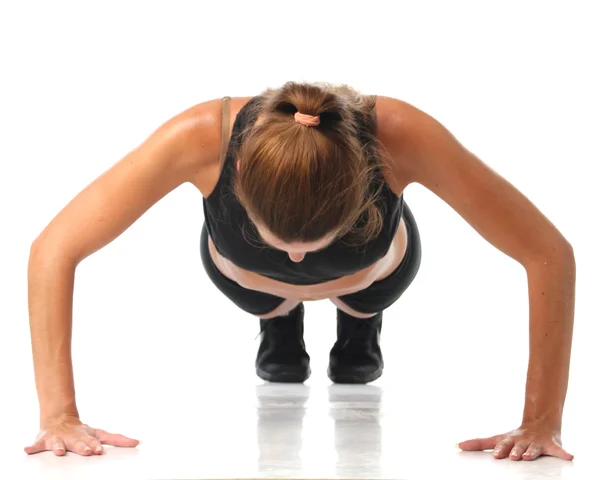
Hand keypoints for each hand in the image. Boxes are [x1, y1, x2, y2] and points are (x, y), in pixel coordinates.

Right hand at [25, 414, 138, 455]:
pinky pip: (37, 445)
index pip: (95, 439)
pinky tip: (28, 449)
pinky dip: (32, 447)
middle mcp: (74, 436)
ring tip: (59, 452)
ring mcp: (59, 438)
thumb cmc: (81, 431)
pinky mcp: (44, 441)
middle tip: (88, 451)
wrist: (59, 418)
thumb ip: (117, 439)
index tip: (100, 450)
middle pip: (79, 442)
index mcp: (87, 434)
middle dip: (83, 446)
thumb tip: (138, 442)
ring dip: (60, 447)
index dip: (97, 444)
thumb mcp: (99, 433)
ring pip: (59, 443)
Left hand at [457, 423, 573, 460]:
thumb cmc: (515, 436)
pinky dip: (564, 453)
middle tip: (513, 457)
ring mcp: (536, 443)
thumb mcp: (497, 438)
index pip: (503, 444)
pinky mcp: (551, 445)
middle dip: (516, 451)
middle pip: (518, 446)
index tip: (496, 455)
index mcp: (509, 440)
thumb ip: (478, 443)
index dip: (500, 450)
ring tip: (529, 456)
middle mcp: (522, 441)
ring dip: (532, 452)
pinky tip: (569, 456)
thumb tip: (457, 445)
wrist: (539, 424)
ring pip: (534, 449)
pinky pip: (559, 450)